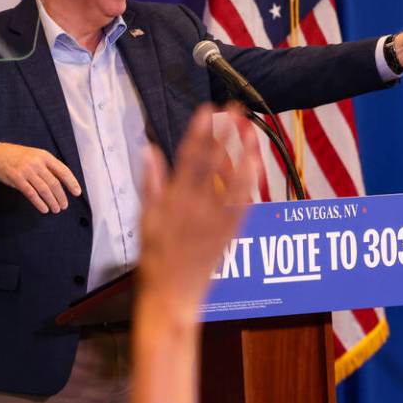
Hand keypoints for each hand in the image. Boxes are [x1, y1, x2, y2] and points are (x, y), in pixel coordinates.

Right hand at [0, 143, 80, 213]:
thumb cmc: (22, 158)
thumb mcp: (37, 156)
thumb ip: (49, 167)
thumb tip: (65, 182)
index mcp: (45, 156)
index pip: (63, 170)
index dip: (72, 182)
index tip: (77, 192)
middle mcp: (37, 163)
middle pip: (54, 183)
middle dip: (61, 196)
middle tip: (64, 206)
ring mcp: (27, 171)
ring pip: (44, 190)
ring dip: (52, 202)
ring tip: (56, 209)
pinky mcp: (17, 179)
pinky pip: (31, 194)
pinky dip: (39, 203)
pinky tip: (44, 209)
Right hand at [137, 105, 259, 314]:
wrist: (172, 295)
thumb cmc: (155, 258)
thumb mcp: (145, 218)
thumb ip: (150, 183)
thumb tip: (150, 150)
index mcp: (174, 199)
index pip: (188, 157)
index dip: (199, 131)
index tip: (208, 110)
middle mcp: (197, 205)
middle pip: (214, 161)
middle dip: (225, 132)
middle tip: (234, 108)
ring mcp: (216, 218)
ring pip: (233, 178)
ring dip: (243, 151)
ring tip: (250, 128)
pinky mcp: (230, 232)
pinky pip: (243, 202)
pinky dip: (250, 182)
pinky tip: (257, 163)